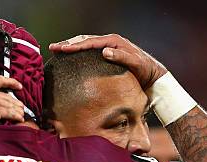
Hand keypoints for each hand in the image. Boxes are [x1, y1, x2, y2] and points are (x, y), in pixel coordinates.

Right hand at [0, 76, 25, 138]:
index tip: (18, 85)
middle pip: (7, 95)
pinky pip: (10, 113)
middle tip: (21, 107)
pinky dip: (17, 116)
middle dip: (16, 102)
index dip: (11, 82)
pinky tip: (20, 119)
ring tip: (22, 115)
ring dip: (18, 110)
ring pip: (10, 104)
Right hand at [49, 34, 167, 90]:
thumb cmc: (145, 71)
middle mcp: (110, 42)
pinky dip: (79, 52)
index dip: (74, 46)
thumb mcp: (136, 64)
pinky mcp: (108, 55)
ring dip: (72, 47)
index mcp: (114, 42)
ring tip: (58, 50)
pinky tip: (71, 57)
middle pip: (85, 40)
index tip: (61, 49)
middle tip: (53, 48)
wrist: (153, 76)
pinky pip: (90, 52)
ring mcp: (109, 48)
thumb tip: (104, 51)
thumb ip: (121, 57)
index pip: (90, 42)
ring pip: (86, 44)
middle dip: (68, 44)